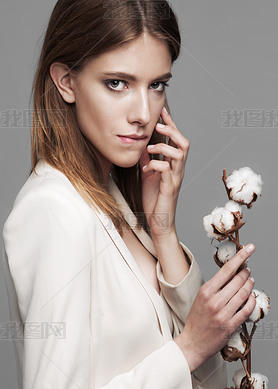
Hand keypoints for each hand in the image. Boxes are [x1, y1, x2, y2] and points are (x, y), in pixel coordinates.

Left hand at [139, 107, 189, 238]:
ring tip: (149, 148)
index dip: (171, 125)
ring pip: (179, 154)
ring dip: (164, 147)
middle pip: (184, 143)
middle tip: (158, 126)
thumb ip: (148, 161)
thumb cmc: (155, 200)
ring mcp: (175, 178)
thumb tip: (142, 147)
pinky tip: (146, 168)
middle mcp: (177, 170)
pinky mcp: (169, 188)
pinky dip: (156, 164)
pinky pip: (166, 170)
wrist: (159, 222)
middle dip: (172, 131)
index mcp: (173, 165)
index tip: (162, 112)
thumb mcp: (149, 176)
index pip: (176, 141)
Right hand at [174, 244, 256, 371]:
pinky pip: (247, 309)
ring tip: (251, 280)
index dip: (240, 257)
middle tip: (248, 269)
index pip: (227, 270)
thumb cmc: (196, 319)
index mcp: (206, 291)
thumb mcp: (201, 298)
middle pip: (238, 280)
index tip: (249, 249)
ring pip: (244, 293)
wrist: (192, 343)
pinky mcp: (231, 325)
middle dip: (246, 272)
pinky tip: (251, 297)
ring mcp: (223, 313)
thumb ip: (215, 287)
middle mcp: (215, 301)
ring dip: (250, 284)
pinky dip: (252, 301)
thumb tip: (231, 274)